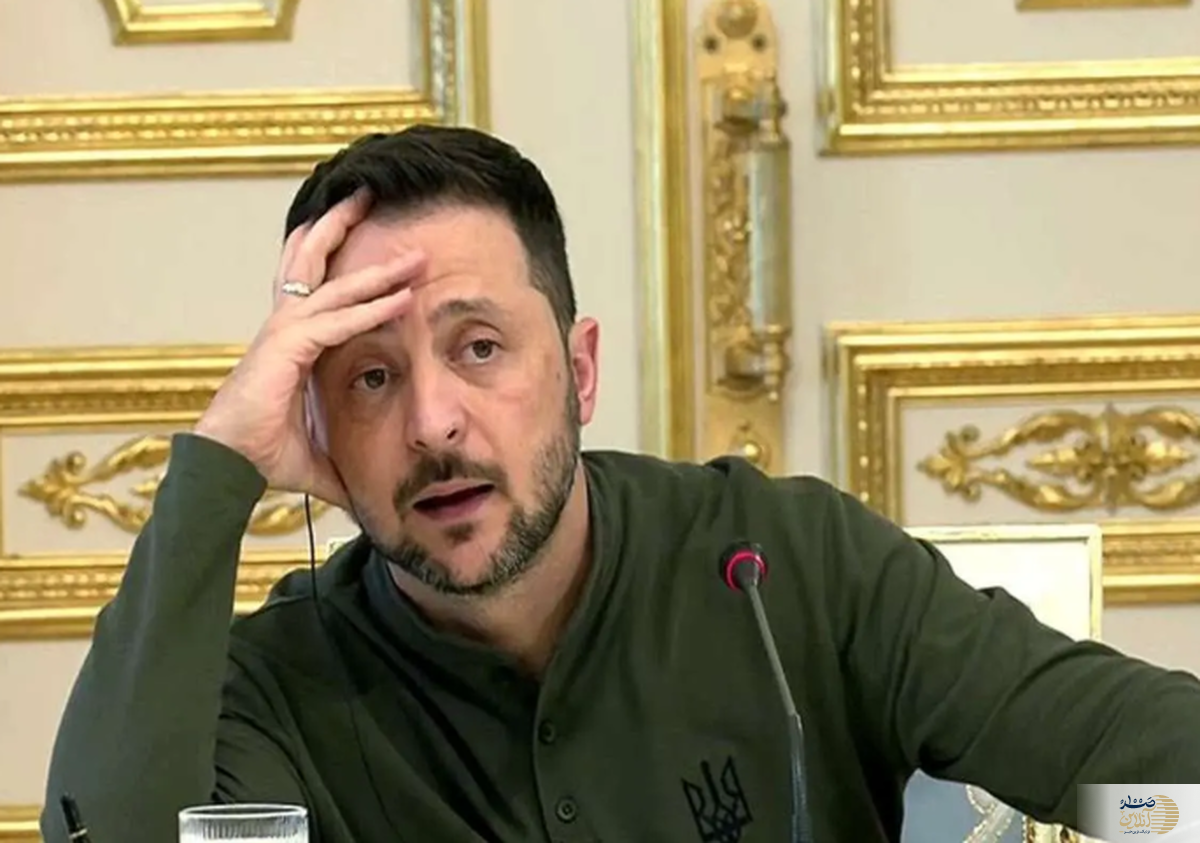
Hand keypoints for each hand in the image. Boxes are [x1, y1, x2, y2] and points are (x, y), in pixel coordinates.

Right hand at [193, 189, 425, 507]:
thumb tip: (370, 492)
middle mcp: (285, 325)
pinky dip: (370, 309)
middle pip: (313, 261)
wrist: (225, 465)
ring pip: (333, 285)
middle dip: (342, 226)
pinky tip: (402, 299)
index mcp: (289, 339)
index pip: (315, 285)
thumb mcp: (316, 452)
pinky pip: (337, 322)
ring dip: (377, 267)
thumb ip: (344, 461)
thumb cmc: (261, 452)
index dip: (339, 257)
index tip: (364, 236)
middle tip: (369, 194)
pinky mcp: (286, 349)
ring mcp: (283, 332)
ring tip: (413, 249)